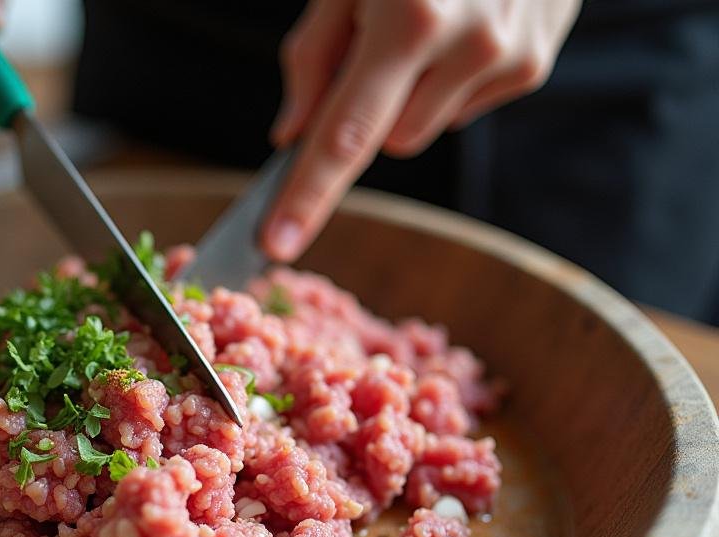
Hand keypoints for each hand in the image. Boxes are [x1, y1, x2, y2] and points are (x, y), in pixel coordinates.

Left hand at [262, 0, 579, 261]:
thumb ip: (313, 57)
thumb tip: (293, 135)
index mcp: (406, 19)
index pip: (344, 134)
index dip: (307, 194)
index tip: (277, 242)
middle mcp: (464, 45)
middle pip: (386, 142)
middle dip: (368, 108)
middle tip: (376, 44)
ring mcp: (506, 58)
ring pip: (421, 131)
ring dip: (409, 97)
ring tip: (425, 29)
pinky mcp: (531, 66)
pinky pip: (461, 110)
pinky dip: (448, 82)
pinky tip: (461, 30)